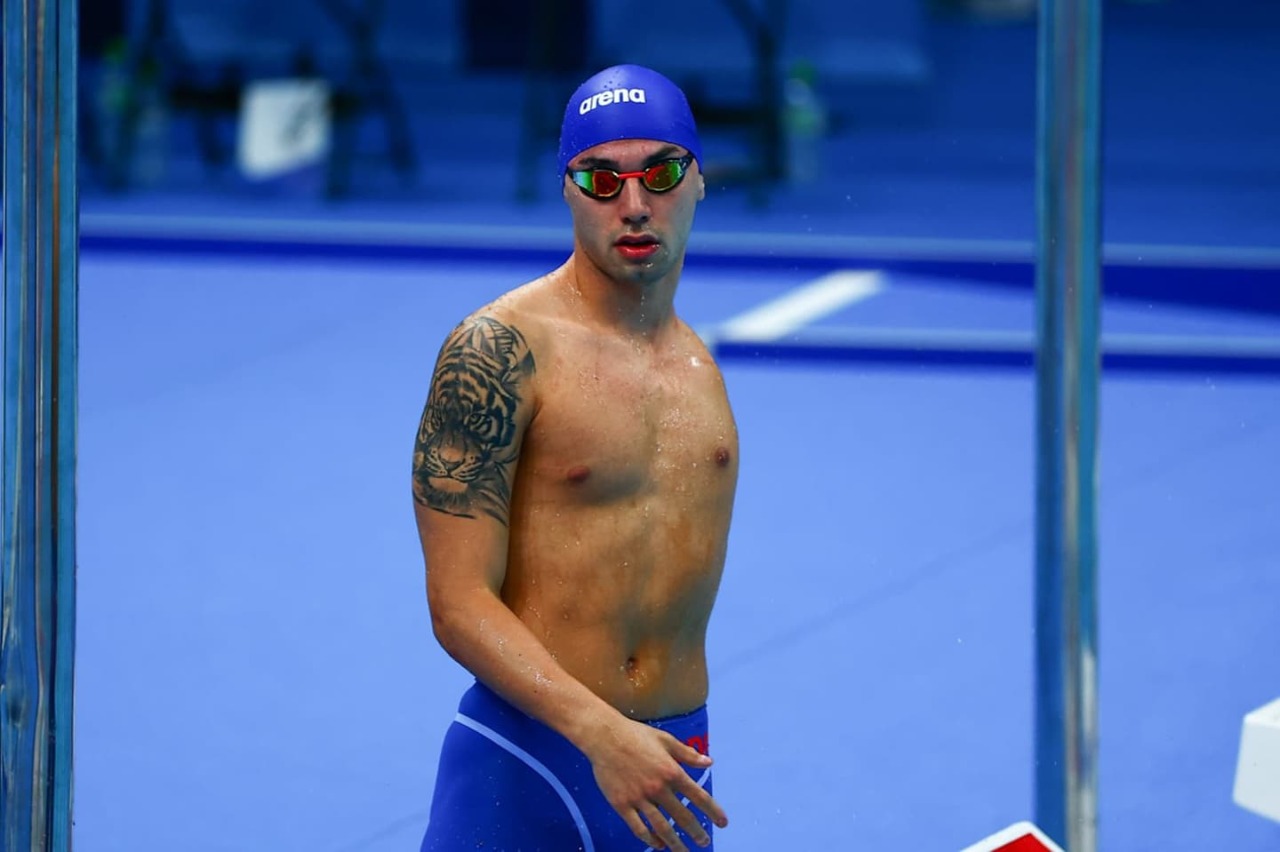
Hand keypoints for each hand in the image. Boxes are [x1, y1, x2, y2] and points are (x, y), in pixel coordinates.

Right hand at [585, 718, 728, 850]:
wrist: (604, 736)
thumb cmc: (636, 734)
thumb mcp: (666, 740)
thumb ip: (688, 754)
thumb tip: (709, 762)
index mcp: (671, 771)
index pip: (698, 796)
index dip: (713, 811)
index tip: (723, 823)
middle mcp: (658, 788)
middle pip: (682, 817)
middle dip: (696, 832)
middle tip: (703, 842)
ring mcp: (639, 798)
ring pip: (661, 827)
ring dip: (675, 843)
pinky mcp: (622, 804)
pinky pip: (638, 828)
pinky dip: (650, 839)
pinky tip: (658, 844)